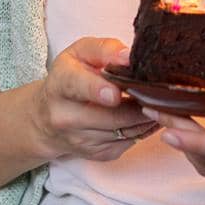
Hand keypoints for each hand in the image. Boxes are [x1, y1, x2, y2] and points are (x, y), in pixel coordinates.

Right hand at [34, 36, 160, 160]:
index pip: (77, 87)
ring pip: (126, 131)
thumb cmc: (70, 78)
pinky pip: (130, 142)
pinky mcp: (97, 154)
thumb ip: (104, 49)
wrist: (46, 117)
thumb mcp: (80, 53)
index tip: (115, 93)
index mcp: (60, 84)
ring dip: (145, 117)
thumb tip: (128, 57)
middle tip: (158, 91)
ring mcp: (80, 139)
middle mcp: (65, 117)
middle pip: (112, 116)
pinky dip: (143, 128)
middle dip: (139, 105)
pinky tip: (143, 115)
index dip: (97, 90)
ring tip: (154, 100)